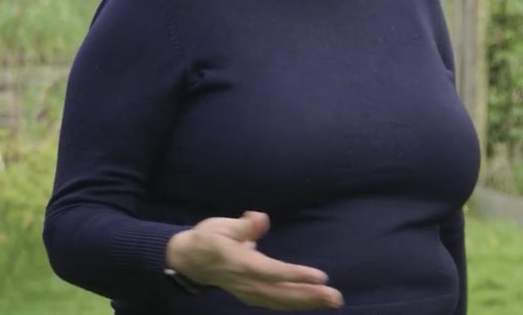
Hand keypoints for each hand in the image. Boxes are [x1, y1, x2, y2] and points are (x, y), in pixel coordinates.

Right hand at [166, 210, 342, 309]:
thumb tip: (259, 219)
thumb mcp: (221, 225)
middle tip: (336, 297)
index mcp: (239, 264)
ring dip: (307, 302)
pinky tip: (313, 302)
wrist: (186, 259)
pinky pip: (276, 302)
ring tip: (332, 300)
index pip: (271, 272)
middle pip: (280, 294)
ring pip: (280, 301)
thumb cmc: (207, 238)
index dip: (295, 275)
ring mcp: (247, 292)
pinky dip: (295, 303)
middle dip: (310, 296)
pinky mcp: (250, 294)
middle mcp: (246, 282)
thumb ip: (243, 226)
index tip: (320, 276)